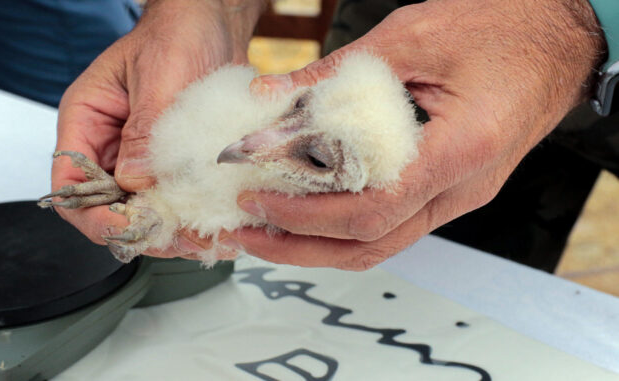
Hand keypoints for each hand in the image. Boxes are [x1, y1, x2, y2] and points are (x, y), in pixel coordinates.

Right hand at [50, 0, 264, 257]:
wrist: (214, 24)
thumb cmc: (179, 34)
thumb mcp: (159, 77)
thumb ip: (144, 131)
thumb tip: (133, 184)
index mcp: (87, 120)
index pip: (70, 182)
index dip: (93, 215)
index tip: (127, 228)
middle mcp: (109, 144)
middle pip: (106, 206)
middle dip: (137, 231)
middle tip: (177, 242)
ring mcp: (139, 155)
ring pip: (141, 209)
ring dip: (168, 230)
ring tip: (200, 240)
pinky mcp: (170, 161)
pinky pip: (171, 199)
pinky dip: (188, 216)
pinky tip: (211, 224)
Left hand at [218, 0, 605, 269]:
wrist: (557, 38)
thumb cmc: (501, 29)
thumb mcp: (410, 38)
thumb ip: (336, 74)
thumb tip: (270, 96)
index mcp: (460, 150)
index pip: (374, 209)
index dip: (308, 215)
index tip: (261, 202)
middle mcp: (463, 188)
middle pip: (374, 244)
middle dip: (302, 245)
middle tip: (248, 231)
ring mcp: (460, 195)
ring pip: (383, 243)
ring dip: (320, 245)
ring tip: (268, 231)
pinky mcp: (451, 189)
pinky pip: (394, 223)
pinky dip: (346, 226)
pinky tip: (310, 212)